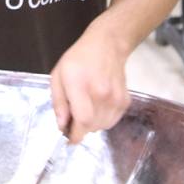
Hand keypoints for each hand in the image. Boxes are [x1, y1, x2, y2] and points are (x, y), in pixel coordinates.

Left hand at [49, 14, 131, 143]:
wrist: (107, 45)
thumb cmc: (78, 59)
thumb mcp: (58, 75)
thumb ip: (59, 102)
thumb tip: (62, 125)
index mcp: (80, 85)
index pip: (83, 120)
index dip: (76, 134)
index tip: (69, 137)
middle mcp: (101, 93)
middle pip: (92, 127)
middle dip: (80, 127)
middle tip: (75, 114)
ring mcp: (116, 98)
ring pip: (103, 126)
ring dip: (92, 124)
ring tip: (87, 107)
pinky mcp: (125, 101)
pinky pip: (113, 121)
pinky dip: (104, 119)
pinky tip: (98, 105)